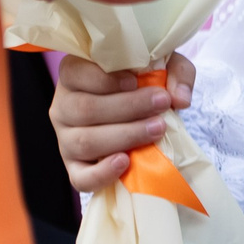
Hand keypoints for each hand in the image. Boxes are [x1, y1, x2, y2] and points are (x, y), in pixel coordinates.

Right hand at [52, 53, 195, 191]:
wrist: (143, 114)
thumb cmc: (145, 84)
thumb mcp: (164, 66)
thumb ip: (176, 73)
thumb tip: (180, 99)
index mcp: (74, 75)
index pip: (76, 73)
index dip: (105, 79)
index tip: (136, 81)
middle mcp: (63, 106)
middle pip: (85, 109)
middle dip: (128, 107)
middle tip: (161, 103)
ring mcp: (66, 139)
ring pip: (85, 141)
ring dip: (125, 136)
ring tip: (157, 129)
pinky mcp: (75, 167)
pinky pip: (80, 177)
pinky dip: (102, 173)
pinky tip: (125, 161)